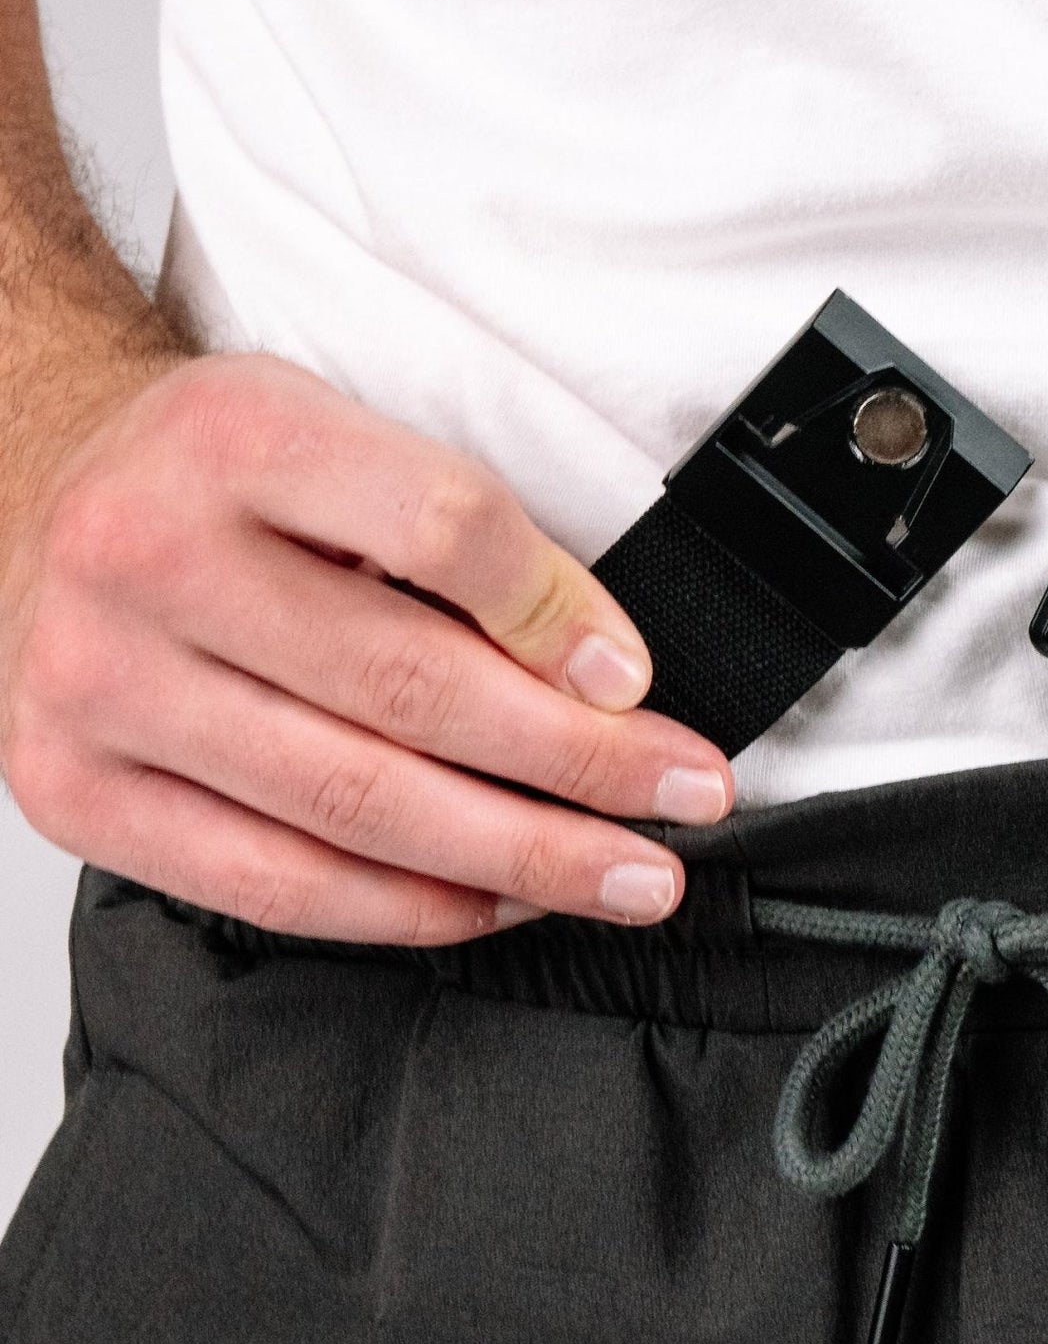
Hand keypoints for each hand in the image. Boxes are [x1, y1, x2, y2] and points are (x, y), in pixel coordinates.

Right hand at [0, 352, 732, 943]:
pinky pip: (270, 884)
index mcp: (233, 437)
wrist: (40, 502)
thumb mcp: (339, 437)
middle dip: (580, 762)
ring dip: (520, 853)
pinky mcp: (75, 793)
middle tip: (686, 798)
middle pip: (410, 687)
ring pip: (354, 802)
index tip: (639, 682)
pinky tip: (497, 902)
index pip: (441, 526)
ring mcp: (97, 685)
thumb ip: (460, 531)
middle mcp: (146, 557)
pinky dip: (406, 906)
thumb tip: (603, 676)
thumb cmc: (216, 478)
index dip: (559, 614)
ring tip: (626, 873)